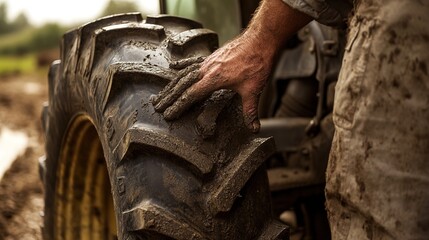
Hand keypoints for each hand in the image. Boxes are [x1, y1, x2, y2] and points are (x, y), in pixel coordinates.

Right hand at [151, 0, 312, 132]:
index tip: (168, 115)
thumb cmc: (257, 63)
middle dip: (169, 97)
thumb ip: (250, 111)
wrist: (260, 40)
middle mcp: (206, 69)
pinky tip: (173, 68)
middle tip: (157, 107)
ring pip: (184, 74)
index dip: (178, 106)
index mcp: (213, 79)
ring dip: (172, 85)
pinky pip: (192, 63)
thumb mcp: (253, 90)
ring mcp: (208, 61)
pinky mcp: (212, 56)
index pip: (190, 96)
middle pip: (182, 85)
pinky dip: (181, 67)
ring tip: (161, 94)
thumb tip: (254, 129)